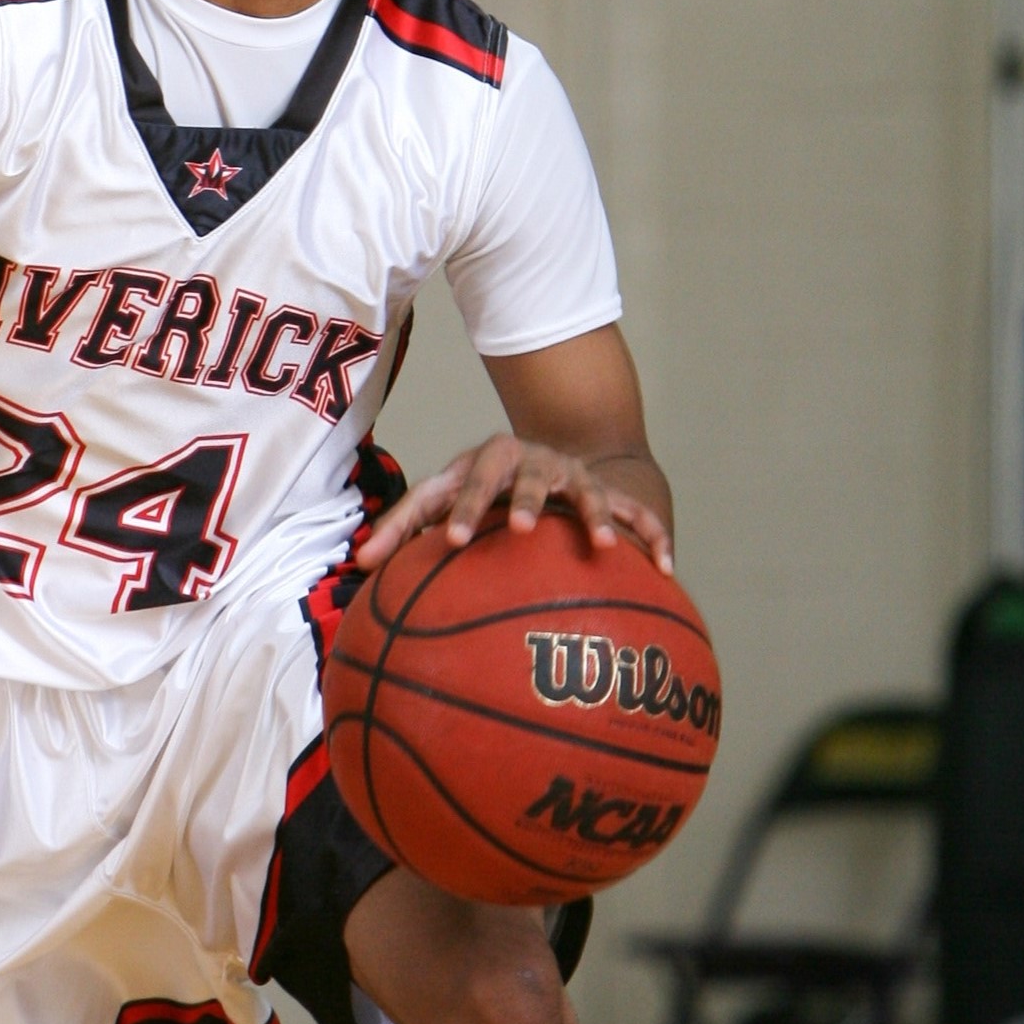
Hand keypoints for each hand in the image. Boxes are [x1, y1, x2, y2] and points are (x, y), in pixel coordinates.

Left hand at [355, 433, 672, 575]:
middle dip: (521, 499)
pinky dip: (651, 538)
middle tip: (517, 528)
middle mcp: (530, 462)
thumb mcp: (442, 497)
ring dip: (593, 515)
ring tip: (602, 547)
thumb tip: (357, 564)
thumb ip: (401, 528)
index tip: (452, 542)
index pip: (466, 483)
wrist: (541, 454)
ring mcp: (572, 475)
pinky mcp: (607, 492)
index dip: (460, 509)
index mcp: (485, 462)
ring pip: (585, 491)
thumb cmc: (478, 488)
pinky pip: (636, 514)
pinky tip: (666, 569)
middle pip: (524, 476)